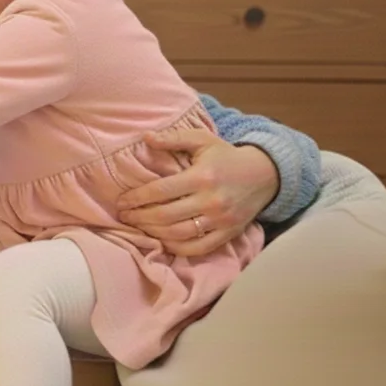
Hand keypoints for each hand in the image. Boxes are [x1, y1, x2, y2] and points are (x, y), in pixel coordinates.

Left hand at [117, 129, 279, 255]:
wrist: (265, 175)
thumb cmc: (226, 157)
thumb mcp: (202, 140)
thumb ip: (173, 138)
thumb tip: (145, 137)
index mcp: (202, 177)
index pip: (160, 191)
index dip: (136, 198)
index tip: (121, 202)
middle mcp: (211, 201)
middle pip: (165, 215)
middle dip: (139, 217)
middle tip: (124, 216)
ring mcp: (220, 221)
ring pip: (178, 234)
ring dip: (152, 233)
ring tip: (137, 227)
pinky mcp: (228, 234)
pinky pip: (197, 248)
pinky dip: (176, 248)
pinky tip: (161, 240)